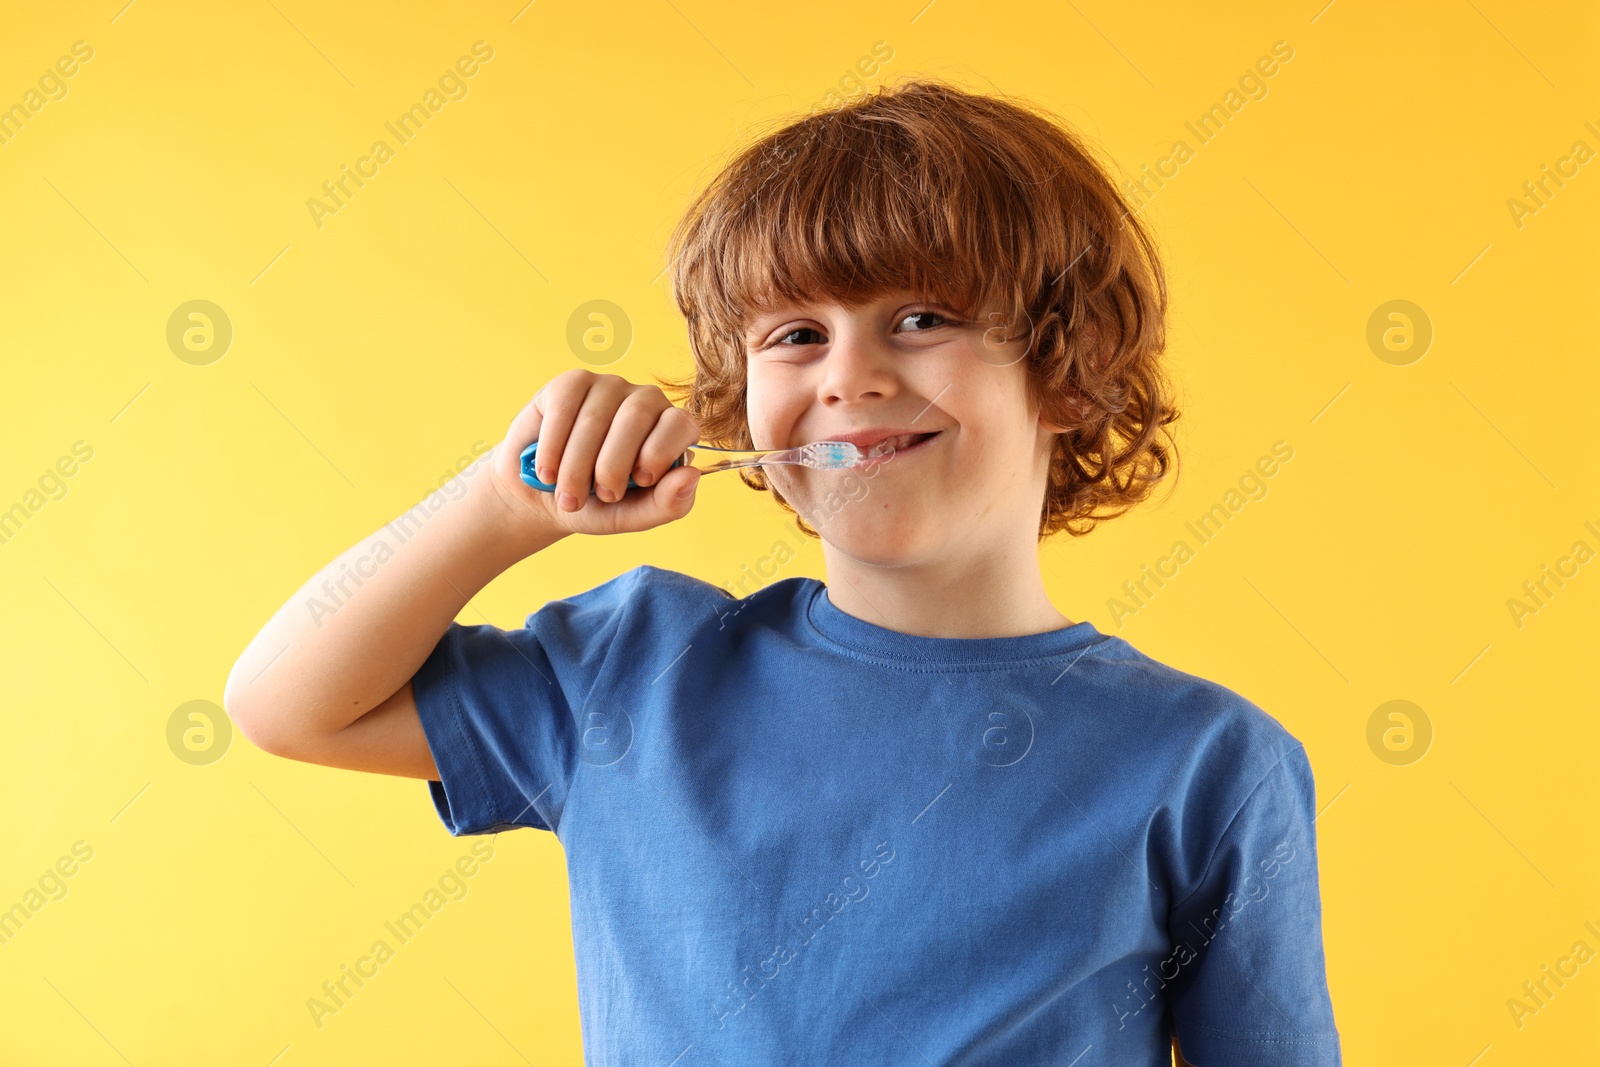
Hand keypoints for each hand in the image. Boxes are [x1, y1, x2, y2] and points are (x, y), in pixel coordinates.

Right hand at [484, 370, 701, 537]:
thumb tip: (692, 475)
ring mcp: (609, 387)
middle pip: (635, 418)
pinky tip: (548, 471)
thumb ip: (668, 503)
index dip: (660, 452)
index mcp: (670, 429)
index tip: (639, 481)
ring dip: (576, 466)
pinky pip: (564, 409)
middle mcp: (645, 401)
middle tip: (600, 496)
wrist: (544, 498)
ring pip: (594, 419)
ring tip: (568, 496)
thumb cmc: (597, 504)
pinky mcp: (571, 383)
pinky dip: (553, 447)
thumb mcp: (633, 515)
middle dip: (612, 466)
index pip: (681, 424)